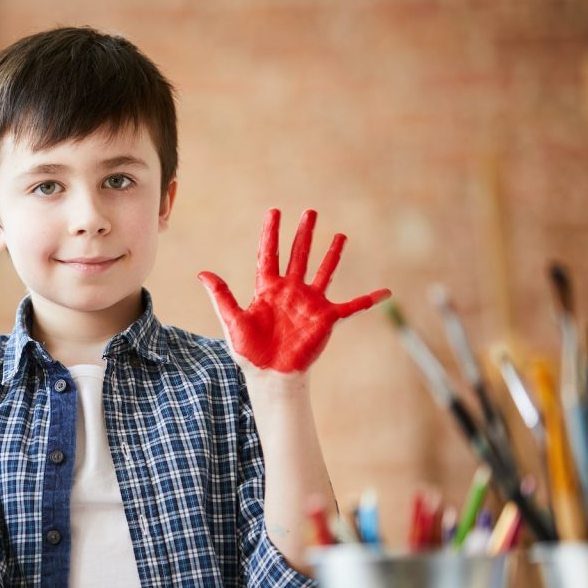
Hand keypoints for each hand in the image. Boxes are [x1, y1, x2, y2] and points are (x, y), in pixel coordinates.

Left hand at [198, 209, 389, 372]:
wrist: (269, 375)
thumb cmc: (249, 351)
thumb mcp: (232, 320)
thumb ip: (221, 295)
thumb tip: (202, 273)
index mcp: (267, 289)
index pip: (269, 254)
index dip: (271, 233)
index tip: (274, 211)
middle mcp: (290, 291)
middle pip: (298, 255)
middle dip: (304, 234)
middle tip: (310, 212)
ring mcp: (309, 303)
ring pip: (323, 272)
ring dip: (332, 254)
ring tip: (340, 235)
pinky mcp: (326, 318)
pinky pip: (352, 307)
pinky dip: (369, 300)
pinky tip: (386, 292)